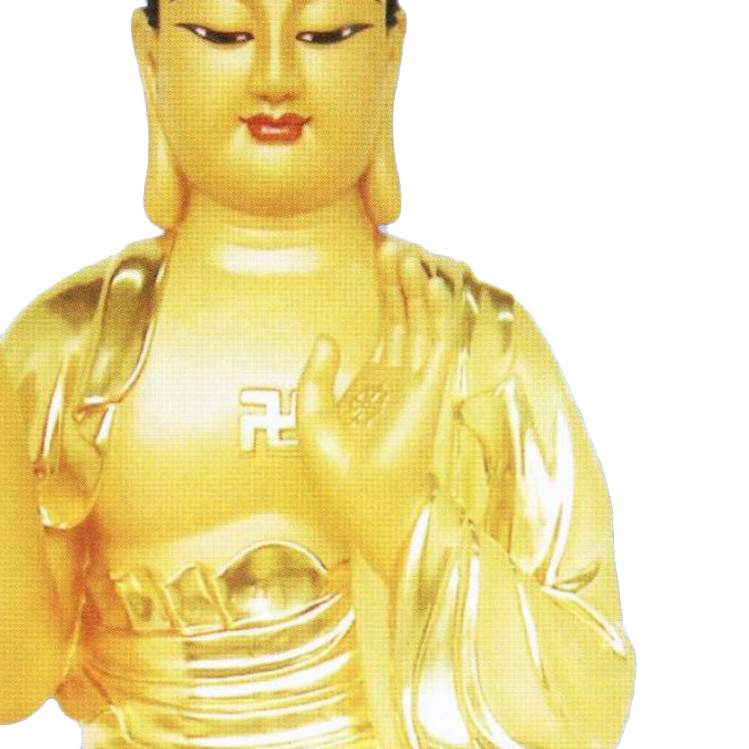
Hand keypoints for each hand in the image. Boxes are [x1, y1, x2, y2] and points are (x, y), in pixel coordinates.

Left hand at [298, 243, 454, 569]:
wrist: (367, 507)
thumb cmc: (340, 476)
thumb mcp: (311, 420)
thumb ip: (315, 377)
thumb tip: (328, 336)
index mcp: (373, 383)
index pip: (383, 324)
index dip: (381, 290)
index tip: (375, 253)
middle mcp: (399, 379)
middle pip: (403, 316)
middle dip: (398, 281)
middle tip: (390, 241)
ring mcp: (416, 384)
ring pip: (421, 324)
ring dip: (416, 289)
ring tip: (406, 253)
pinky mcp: (429, 391)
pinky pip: (437, 343)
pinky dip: (436, 313)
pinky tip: (429, 284)